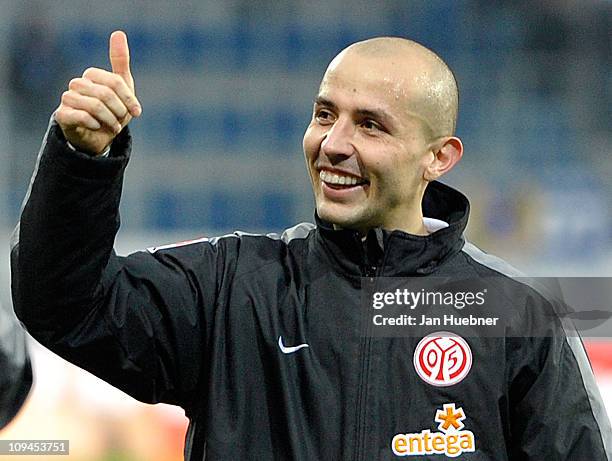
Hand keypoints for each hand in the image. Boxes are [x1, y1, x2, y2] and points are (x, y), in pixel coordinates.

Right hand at [55, 30, 141, 154]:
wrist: (99, 137)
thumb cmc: (112, 109)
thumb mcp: (122, 86)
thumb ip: (120, 61)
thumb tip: (118, 32)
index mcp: (91, 75)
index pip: (114, 82)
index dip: (128, 98)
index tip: (136, 112)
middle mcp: (77, 84)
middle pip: (105, 94)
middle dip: (119, 111)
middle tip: (121, 120)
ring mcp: (68, 99)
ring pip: (94, 105)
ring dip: (109, 119)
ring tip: (112, 126)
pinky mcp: (62, 115)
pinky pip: (80, 116)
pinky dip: (94, 124)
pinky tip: (98, 127)